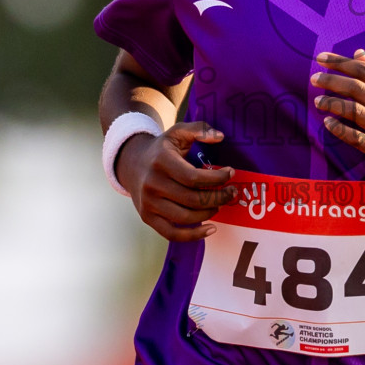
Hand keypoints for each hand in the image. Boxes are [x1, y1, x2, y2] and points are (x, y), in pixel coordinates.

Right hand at [116, 120, 237, 241]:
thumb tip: (220, 137)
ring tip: (219, 204)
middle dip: (218, 197)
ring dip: (209, 213)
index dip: (216, 179)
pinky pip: (172, 234)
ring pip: (185, 217)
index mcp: (161, 161)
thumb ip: (200, 129)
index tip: (230, 174)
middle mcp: (152, 183)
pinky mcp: (147, 217)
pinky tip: (211, 228)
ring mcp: (148, 203)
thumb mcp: (178, 132)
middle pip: (192, 199)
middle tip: (231, 193)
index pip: (193, 177)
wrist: (132, 164)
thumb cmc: (162, 149)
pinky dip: (193, 235)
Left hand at [310, 49, 364, 187]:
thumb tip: (358, 53)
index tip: (321, 59)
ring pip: (355, 112)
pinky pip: (357, 139)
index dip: (341, 63)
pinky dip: (340, 130)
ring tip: (318, 101)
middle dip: (332, 81)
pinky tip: (327, 123)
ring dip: (333, 104)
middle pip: (358, 89)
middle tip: (314, 79)